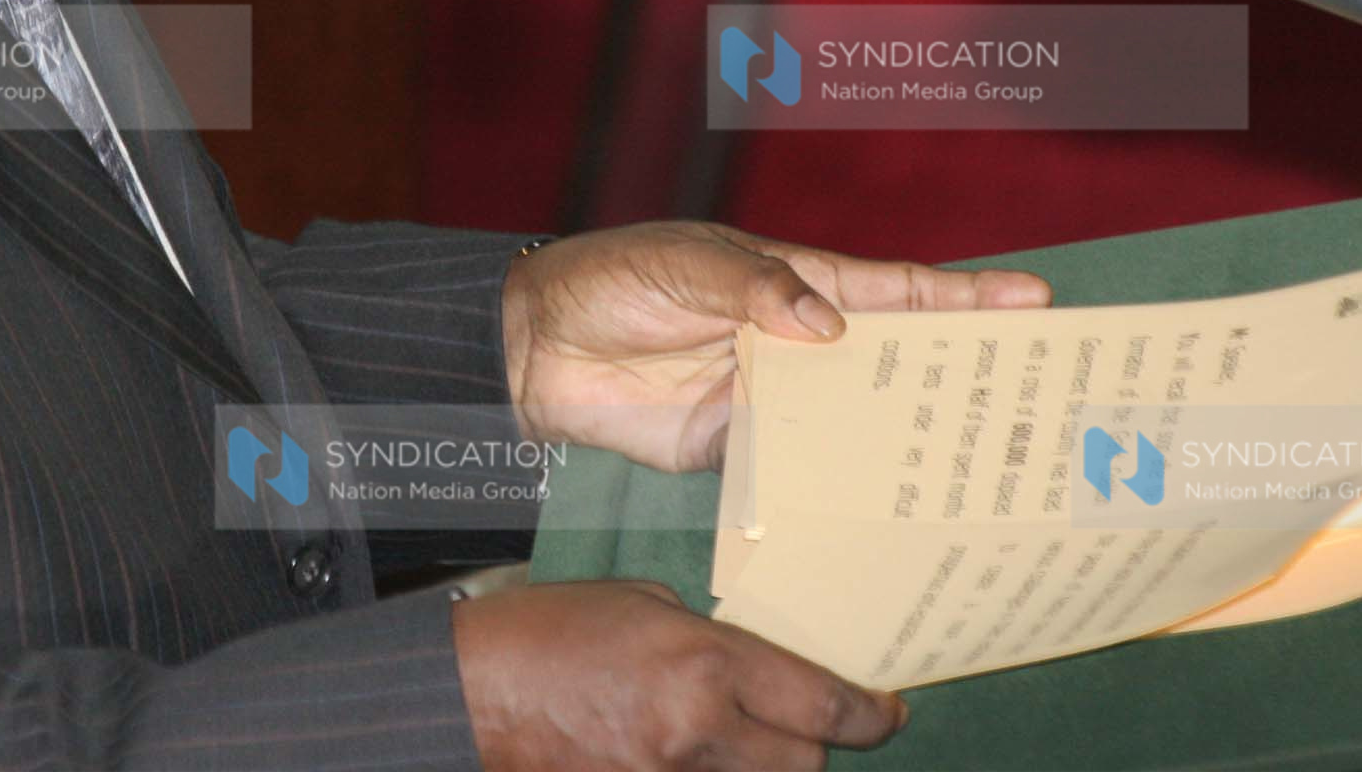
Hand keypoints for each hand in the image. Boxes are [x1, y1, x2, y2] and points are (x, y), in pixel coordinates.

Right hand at [453, 580, 906, 770]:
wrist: (472, 692)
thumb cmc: (551, 631)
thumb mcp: (641, 606)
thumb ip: (708, 641)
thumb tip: (754, 673)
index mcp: (702, 662)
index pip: (819, 704)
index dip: (870, 716)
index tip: (890, 715)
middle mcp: (696, 730)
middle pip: (803, 765)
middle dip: (812, 748)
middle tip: (805, 727)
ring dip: (761, 768)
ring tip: (741, 741)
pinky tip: (696, 756)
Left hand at [502, 222, 1051, 470]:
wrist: (534, 348)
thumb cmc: (611, 280)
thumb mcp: (684, 264)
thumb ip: (754, 286)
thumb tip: (826, 323)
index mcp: (792, 281)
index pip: (891, 290)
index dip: (961, 297)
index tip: (1034, 300)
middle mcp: (793, 343)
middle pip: (892, 361)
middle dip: (961, 376)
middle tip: (1038, 399)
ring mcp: (769, 399)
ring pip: (856, 422)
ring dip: (910, 441)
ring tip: (986, 466)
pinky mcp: (735, 450)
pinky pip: (800, 470)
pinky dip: (839, 489)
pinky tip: (889, 513)